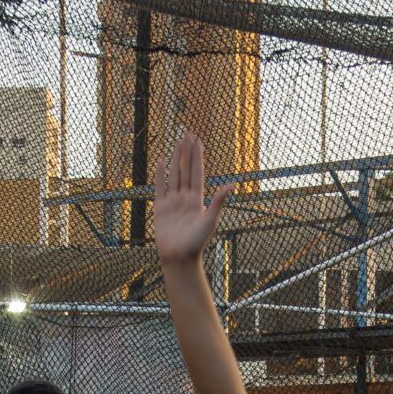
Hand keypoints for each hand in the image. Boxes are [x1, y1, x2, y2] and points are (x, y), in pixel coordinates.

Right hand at [151, 130, 231, 267]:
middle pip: (186, 170)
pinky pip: (160, 188)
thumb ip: (219, 202)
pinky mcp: (161, 208)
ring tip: (177, 143)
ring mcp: (173, 202)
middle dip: (188, 152)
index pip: (197, 173)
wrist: (179, 258)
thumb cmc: (196, 243)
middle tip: (188, 134)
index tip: (198, 141)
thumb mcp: (210, 221)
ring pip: (174, 175)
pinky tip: (161, 162)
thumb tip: (232, 184)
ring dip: (176, 159)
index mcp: (198, 200)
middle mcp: (186, 198)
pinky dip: (160, 175)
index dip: (197, 157)